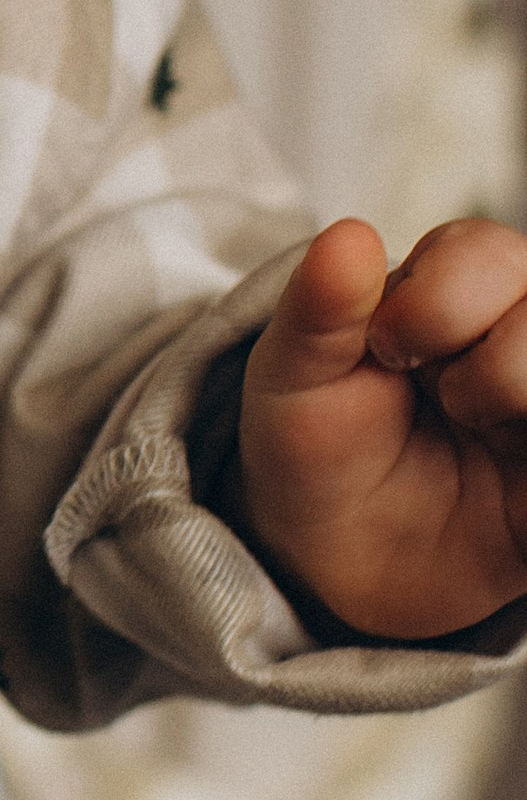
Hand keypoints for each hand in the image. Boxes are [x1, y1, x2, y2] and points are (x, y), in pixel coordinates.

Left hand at [237, 216, 526, 639]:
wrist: (341, 565)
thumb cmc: (318, 453)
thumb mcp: (295, 381)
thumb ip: (317, 309)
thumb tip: (350, 235)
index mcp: (451, 293)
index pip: (487, 252)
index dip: (441, 300)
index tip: (388, 351)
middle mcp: (517, 333)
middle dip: (498, 357)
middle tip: (447, 399)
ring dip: (522, 389)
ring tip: (478, 426)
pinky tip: (513, 471)